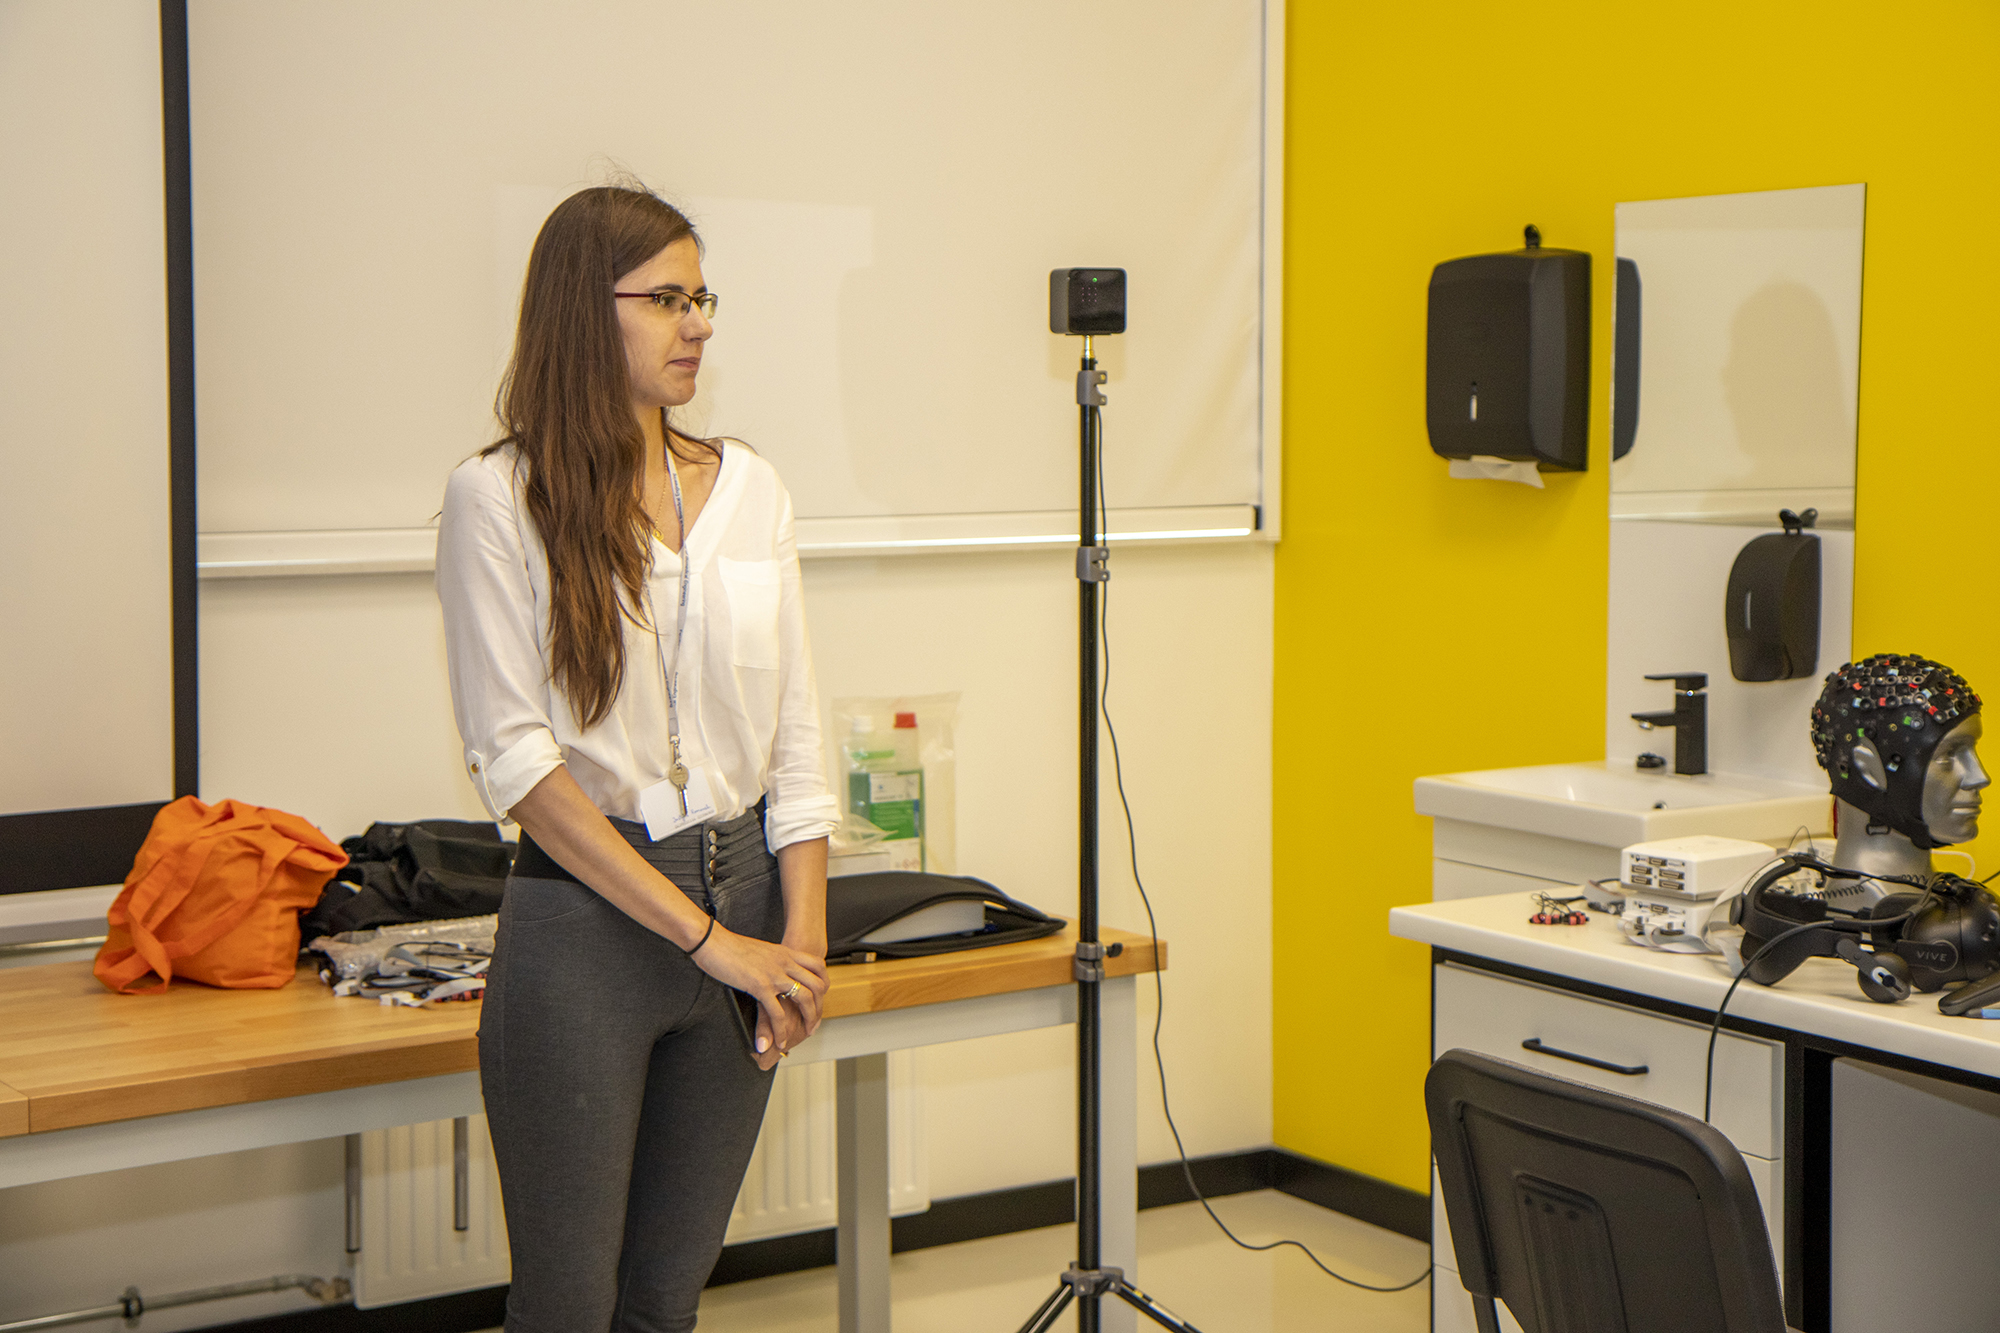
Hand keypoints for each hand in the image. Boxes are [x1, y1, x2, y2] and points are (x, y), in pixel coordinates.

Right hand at [693, 926, 827, 1070]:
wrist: (712, 942)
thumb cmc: (729, 947)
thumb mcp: (760, 951)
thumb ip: (771, 961)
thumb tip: (773, 972)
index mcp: (785, 952)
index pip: (818, 966)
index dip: (823, 984)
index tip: (819, 1000)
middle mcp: (784, 962)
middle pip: (816, 985)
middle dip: (819, 1008)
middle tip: (813, 1023)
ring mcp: (773, 974)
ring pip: (803, 998)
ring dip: (807, 1019)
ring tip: (804, 1033)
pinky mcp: (759, 986)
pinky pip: (778, 1012)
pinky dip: (781, 1030)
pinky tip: (779, 1040)